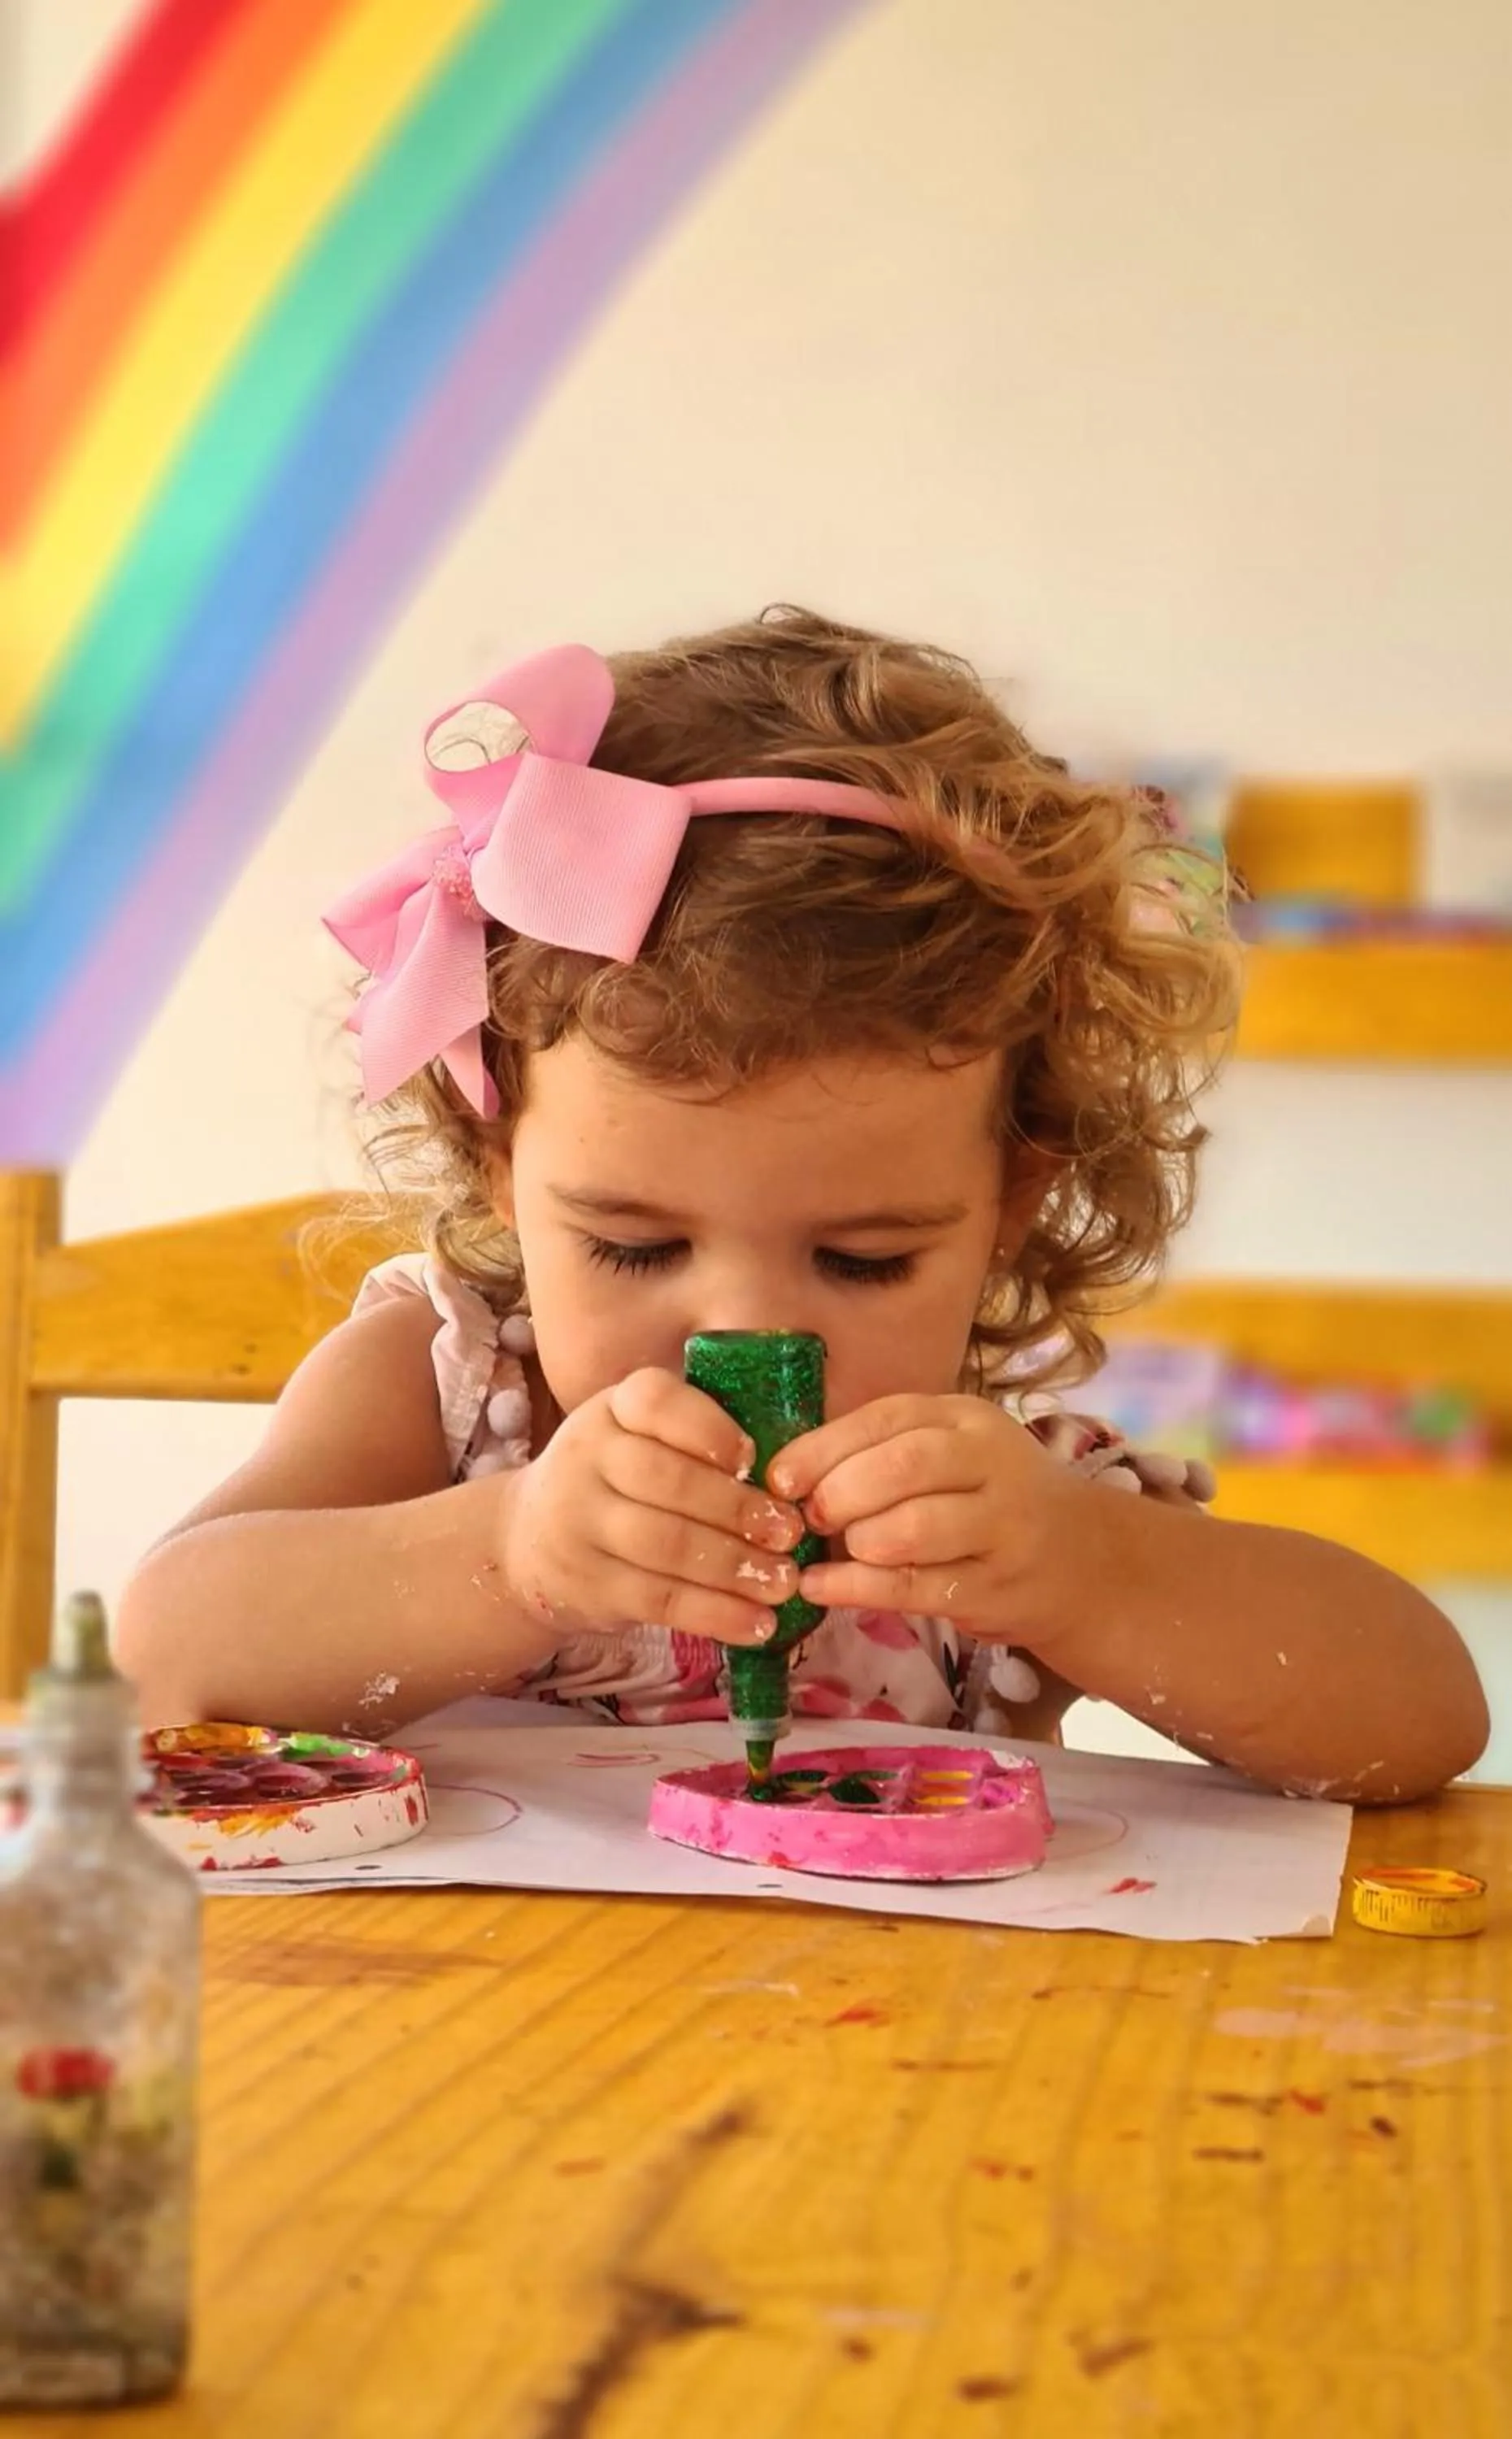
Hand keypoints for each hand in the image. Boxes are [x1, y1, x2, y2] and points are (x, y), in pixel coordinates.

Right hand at [498, 1369, 805, 1646]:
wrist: (529, 1541)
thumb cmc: (617, 1480)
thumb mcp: (639, 1437)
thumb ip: (698, 1439)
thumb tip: (796, 1466)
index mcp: (612, 1409)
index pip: (653, 1402)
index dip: (707, 1429)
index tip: (753, 1459)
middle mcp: (586, 1457)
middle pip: (666, 1480)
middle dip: (738, 1509)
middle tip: (792, 1532)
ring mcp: (579, 1522)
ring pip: (666, 1544)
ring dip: (735, 1567)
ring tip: (785, 1583)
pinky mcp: (588, 1583)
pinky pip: (659, 1599)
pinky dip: (715, 1614)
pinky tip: (758, 1624)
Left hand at [771, 1394, 1081, 1641]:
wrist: (1083, 1561)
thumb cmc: (990, 1501)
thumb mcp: (951, 1454)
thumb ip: (883, 1453)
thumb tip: (789, 1475)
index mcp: (968, 1419)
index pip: (888, 1418)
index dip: (824, 1448)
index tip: (780, 1477)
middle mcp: (993, 1464)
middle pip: (901, 1468)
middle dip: (839, 1494)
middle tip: (812, 1518)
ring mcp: (1001, 1528)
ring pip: (910, 1531)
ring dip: (855, 1543)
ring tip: (835, 1551)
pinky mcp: (996, 1588)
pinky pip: (915, 1588)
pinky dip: (857, 1589)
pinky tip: (822, 1587)